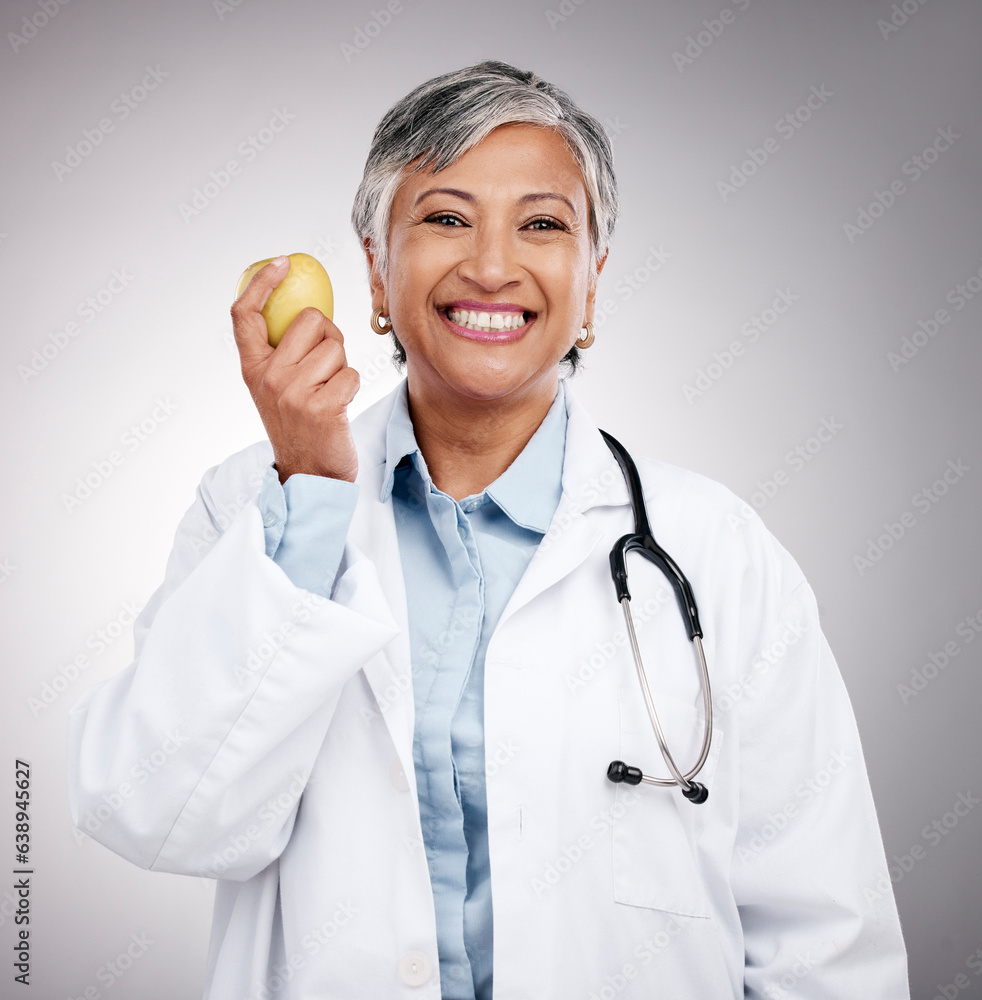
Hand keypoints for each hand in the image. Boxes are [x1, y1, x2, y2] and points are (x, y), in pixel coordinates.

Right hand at [231, 256, 359, 483]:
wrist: (310, 476)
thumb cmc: (301, 425)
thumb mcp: (278, 387)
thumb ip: (283, 353)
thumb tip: (310, 311)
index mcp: (252, 368)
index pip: (244, 314)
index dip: (261, 283)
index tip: (282, 263)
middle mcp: (267, 377)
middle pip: (309, 320)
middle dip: (328, 335)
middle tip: (325, 365)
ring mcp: (292, 392)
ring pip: (335, 347)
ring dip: (341, 366)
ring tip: (329, 392)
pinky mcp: (322, 406)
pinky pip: (351, 373)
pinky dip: (352, 387)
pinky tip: (338, 407)